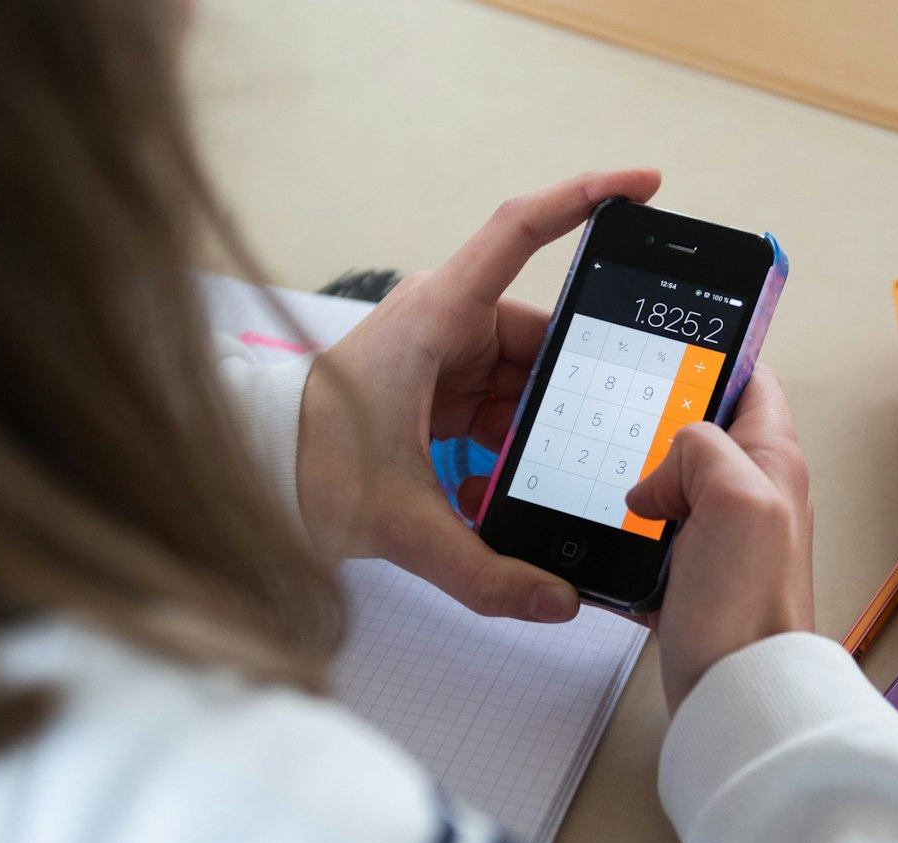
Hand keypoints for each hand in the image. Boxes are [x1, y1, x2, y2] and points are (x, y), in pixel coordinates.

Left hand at [300, 168, 662, 621]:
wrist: (252, 478)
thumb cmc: (306, 469)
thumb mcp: (401, 526)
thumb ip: (483, 573)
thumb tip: (555, 600)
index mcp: (435, 317)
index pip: (519, 232)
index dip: (585, 198)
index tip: (644, 186)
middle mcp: (442, 321)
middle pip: (543, 333)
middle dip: (582, 380)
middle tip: (625, 419)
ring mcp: (443, 352)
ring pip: (528, 373)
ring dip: (549, 419)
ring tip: (571, 466)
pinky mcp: (440, 386)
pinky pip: (505, 400)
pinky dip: (522, 436)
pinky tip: (530, 476)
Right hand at [624, 368, 813, 710]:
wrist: (734, 695)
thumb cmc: (750, 609)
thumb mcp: (738, 498)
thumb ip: (703, 449)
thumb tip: (662, 467)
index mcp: (772, 461)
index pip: (750, 380)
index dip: (711, 361)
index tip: (666, 355)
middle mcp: (749, 493)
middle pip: (695, 431)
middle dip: (654, 427)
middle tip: (622, 429)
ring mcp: (717, 535)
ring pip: (664, 484)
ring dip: (632, 484)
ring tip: (606, 485)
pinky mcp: (686, 574)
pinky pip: (644, 537)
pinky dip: (621, 537)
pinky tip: (605, 541)